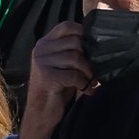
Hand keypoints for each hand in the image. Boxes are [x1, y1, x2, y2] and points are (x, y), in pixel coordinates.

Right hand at [18, 21, 92, 138]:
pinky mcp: (46, 77)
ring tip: (92, 81)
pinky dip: (84, 83)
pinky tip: (88, 91)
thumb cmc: (56, 88)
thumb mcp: (62, 64)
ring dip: (89, 71)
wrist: (41, 112)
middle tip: (95, 71)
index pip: (67, 26)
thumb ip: (72, 51)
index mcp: (45, 43)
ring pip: (75, 57)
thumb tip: (98, 42)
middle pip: (75, 42)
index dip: (84, 33)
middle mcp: (41, 49)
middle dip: (89, 57)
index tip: (94, 48)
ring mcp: (41, 62)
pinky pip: (73, 75)